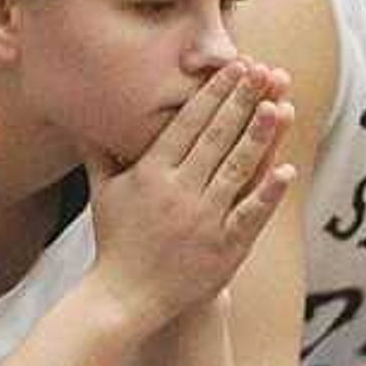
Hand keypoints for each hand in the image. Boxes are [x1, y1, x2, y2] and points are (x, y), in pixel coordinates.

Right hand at [86, 60, 293, 329]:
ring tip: (280, 105)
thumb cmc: (116, 242)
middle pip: (216, 139)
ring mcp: (203, 220)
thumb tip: (79, 121)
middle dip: (242, 101)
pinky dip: (268, 193)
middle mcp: (177, 192)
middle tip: (264, 70)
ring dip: (260, 137)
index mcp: (150, 175)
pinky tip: (286, 170)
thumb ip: (100, 153)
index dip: (213, 94)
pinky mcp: (223, 247)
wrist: (124, 298)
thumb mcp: (103, 194)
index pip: (187, 125)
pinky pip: (249, 215)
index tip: (234, 67)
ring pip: (237, 170)